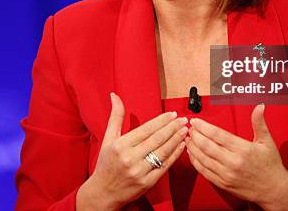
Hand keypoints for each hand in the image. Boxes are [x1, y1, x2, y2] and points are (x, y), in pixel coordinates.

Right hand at [78, 92, 187, 210]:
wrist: (103, 192)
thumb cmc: (105, 163)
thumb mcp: (107, 138)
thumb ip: (115, 116)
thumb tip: (115, 96)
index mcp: (120, 145)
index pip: (146, 129)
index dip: (162, 121)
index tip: (172, 114)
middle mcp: (130, 158)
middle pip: (157, 139)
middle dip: (173, 127)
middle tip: (183, 119)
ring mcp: (139, 171)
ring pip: (163, 152)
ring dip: (176, 139)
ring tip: (184, 130)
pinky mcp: (147, 183)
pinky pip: (164, 166)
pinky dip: (175, 155)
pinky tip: (181, 146)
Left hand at [185, 104, 287, 210]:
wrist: (273, 190)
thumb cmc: (270, 165)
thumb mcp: (267, 141)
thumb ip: (259, 123)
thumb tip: (259, 107)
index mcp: (243, 149)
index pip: (217, 134)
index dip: (203, 126)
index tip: (195, 121)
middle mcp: (233, 162)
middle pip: (206, 146)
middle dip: (195, 135)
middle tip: (190, 128)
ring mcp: (226, 174)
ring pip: (203, 159)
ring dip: (192, 147)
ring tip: (188, 138)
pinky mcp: (223, 184)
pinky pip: (204, 171)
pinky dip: (195, 162)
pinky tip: (192, 154)